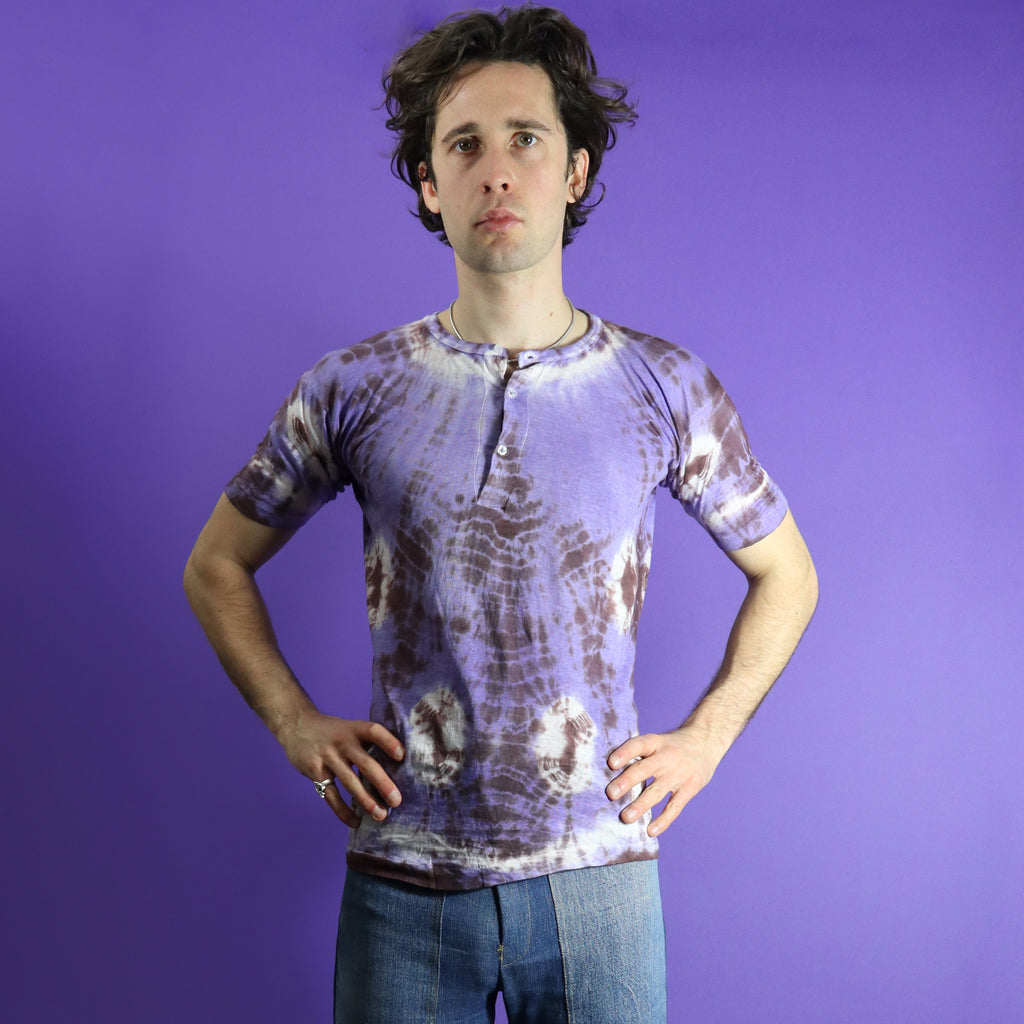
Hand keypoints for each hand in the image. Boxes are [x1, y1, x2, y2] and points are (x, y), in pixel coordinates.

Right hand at [278, 709, 403, 827]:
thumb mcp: (350, 728)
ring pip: (350, 781)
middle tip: (396, 801)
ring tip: (381, 815)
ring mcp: (328, 757)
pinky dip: (343, 811)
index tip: (402, 756)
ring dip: (366, 801)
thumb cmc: (333, 731)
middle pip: (365, 762)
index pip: (374, 732)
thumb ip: (367, 743)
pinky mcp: (315, 771)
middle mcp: (342, 741)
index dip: (388, 742)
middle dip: (382, 783)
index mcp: (355, 728)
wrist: (297, 725)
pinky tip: (355, 821)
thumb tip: (396, 767)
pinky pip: (331, 795)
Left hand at [605, 727, 716, 836]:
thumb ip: (640, 754)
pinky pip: (674, 807)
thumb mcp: (658, 741)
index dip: (624, 753)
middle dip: (626, 782)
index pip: (638, 745)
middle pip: (644, 769)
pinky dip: (663, 820)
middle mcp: (666, 757)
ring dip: (640, 805)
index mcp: (656, 742)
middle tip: (610, 794)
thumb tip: (612, 775)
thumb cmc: (672, 745)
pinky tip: (650, 831)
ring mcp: (679, 774)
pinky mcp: (689, 788)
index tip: (611, 763)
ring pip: (657, 791)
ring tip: (625, 818)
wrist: (706, 741)